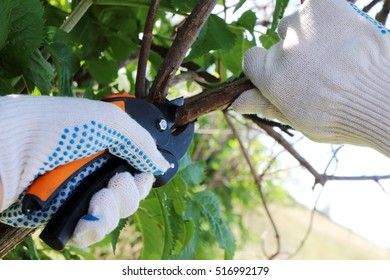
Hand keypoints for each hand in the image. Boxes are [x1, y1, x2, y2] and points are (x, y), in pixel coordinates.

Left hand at [0, 95, 169, 247]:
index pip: (137, 170)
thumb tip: (161, 164)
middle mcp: (95, 171)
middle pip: (130, 195)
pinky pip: (91, 231)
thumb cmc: (58, 126)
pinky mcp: (64, 215)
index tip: (139, 174)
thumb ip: (141, 143)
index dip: (143, 176)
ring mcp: (80, 194)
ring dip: (112, 208)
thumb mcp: (109, 121)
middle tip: (114, 182)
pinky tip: (87, 216)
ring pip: (114, 216)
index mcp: (107, 148)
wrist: (11, 147)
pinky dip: (93, 226)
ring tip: (98, 197)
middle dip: (128, 192)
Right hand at [231, 0, 389, 156]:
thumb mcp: (298, 119)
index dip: (268, 66)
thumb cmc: (343, 117)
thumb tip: (234, 104)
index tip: (287, 73)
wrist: (385, 100)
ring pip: (296, 22)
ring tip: (337, 50)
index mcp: (272, 79)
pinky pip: (312, 3)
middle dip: (293, 53)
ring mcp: (304, 26)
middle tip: (321, 66)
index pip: (252, 59)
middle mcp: (283, 51)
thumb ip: (265, 105)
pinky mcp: (324, 5)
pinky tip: (337, 29)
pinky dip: (320, 12)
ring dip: (310, 32)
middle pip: (278, 42)